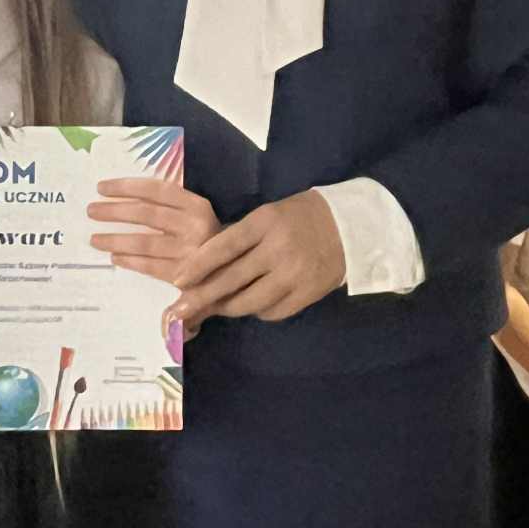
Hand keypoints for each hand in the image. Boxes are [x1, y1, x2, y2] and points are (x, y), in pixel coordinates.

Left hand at [89, 176, 219, 284]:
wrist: (235, 271)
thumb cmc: (207, 239)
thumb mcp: (195, 216)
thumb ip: (169, 207)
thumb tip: (124, 197)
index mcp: (198, 206)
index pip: (156, 190)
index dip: (127, 187)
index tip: (102, 187)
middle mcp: (196, 227)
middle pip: (146, 214)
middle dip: (115, 212)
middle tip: (91, 211)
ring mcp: (190, 254)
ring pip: (144, 242)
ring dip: (115, 239)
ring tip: (94, 238)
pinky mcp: (185, 277)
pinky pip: (150, 266)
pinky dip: (130, 261)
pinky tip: (114, 257)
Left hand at [175, 191, 346, 324]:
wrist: (350, 226)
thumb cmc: (299, 218)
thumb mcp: (268, 216)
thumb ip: (240, 239)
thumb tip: (202, 269)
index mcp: (265, 222)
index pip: (224, 246)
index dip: (198, 265)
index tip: (178, 280)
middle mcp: (278, 248)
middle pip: (232, 279)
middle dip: (203, 297)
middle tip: (180, 310)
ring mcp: (295, 274)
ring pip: (249, 302)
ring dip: (229, 307)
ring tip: (219, 306)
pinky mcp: (308, 293)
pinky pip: (272, 312)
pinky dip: (258, 311)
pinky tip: (255, 303)